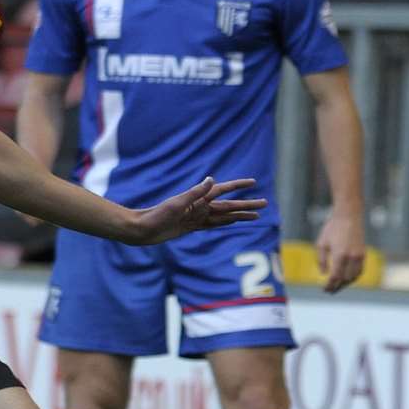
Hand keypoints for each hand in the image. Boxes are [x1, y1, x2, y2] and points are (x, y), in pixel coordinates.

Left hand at [127, 177, 262, 245]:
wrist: (142, 229)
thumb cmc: (157, 215)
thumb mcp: (177, 203)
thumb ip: (195, 192)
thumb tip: (212, 179)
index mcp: (198, 199)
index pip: (223, 190)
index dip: (238, 186)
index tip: (253, 183)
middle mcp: (200, 207)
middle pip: (229, 205)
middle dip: (247, 205)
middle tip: (265, 204)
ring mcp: (197, 217)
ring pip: (225, 216)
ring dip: (240, 215)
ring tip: (256, 216)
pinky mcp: (192, 226)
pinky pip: (214, 224)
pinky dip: (225, 223)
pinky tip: (233, 222)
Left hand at [316, 206, 366, 292]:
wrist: (349, 215)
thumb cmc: (332, 228)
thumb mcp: (321, 243)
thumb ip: (322, 260)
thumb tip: (324, 274)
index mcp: (340, 255)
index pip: (335, 276)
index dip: (330, 285)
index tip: (325, 289)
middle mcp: (351, 257)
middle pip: (345, 279)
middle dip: (337, 287)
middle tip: (330, 291)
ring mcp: (359, 256)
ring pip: (354, 277)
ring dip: (346, 284)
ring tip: (338, 287)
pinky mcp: (363, 254)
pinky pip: (360, 271)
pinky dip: (354, 277)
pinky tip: (347, 279)